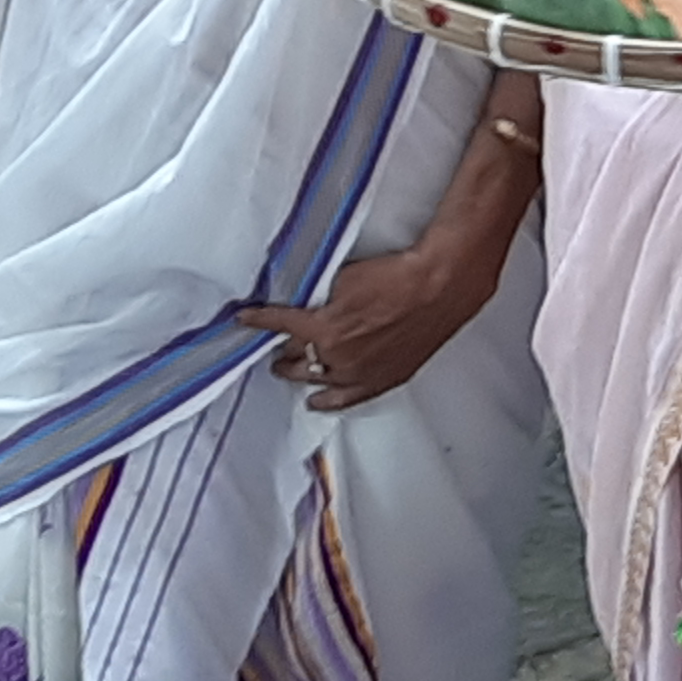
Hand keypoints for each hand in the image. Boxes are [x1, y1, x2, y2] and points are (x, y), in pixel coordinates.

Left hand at [232, 230, 508, 411]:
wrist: (437, 288)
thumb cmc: (395, 278)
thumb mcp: (343, 279)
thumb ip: (320, 296)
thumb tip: (307, 303)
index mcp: (324, 329)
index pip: (280, 326)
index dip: (259, 322)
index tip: (245, 320)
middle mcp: (338, 358)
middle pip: (298, 359)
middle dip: (281, 353)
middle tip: (271, 350)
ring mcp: (361, 374)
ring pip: (319, 381)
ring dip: (301, 375)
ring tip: (288, 373)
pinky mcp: (383, 380)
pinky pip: (348, 399)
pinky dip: (329, 400)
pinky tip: (317, 402)